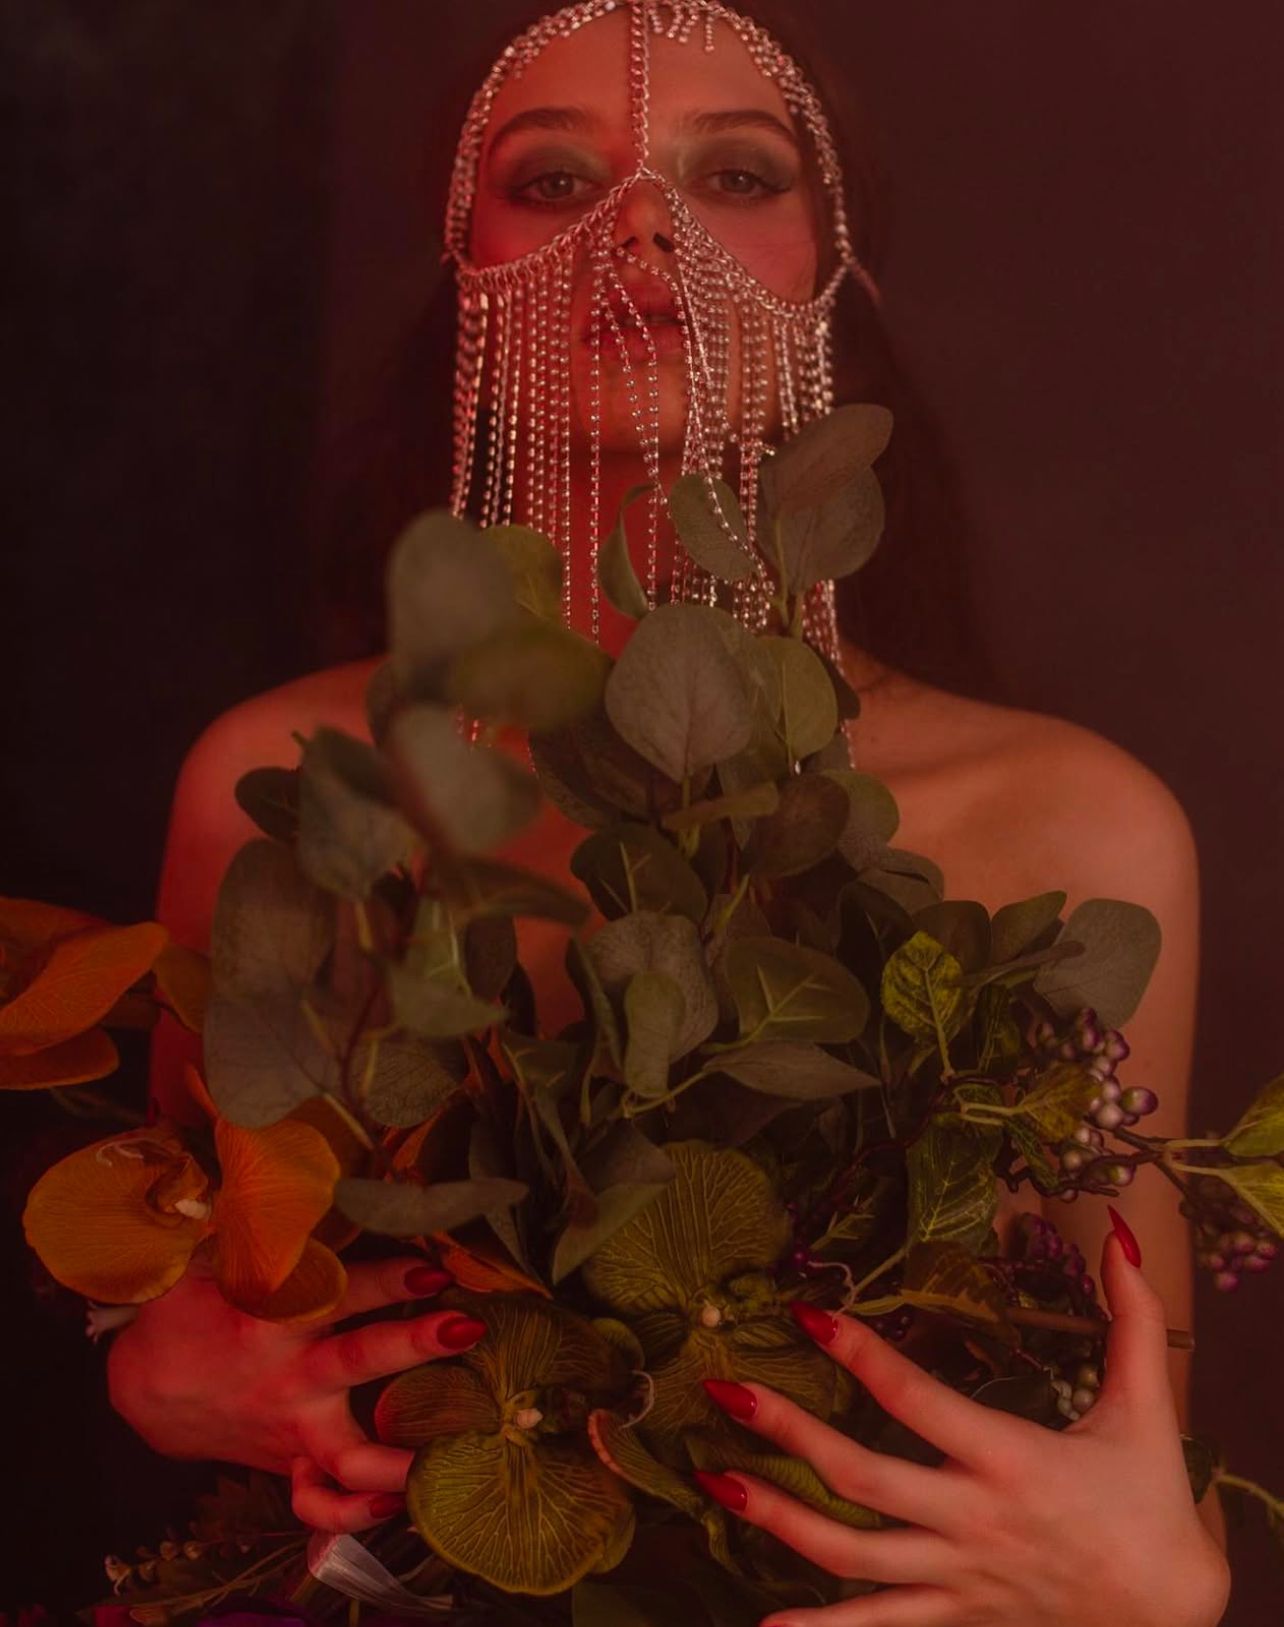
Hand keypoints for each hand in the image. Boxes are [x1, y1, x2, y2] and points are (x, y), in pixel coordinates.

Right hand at [107, 1257, 484, 1533]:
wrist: (149, 1387)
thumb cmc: (193, 1310)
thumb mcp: (213, 1261)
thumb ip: (259, 1228)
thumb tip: (296, 1168)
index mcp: (270, 1319)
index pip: (337, 1291)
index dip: (386, 1278)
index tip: (433, 1269)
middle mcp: (289, 1376)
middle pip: (359, 1360)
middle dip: (413, 1343)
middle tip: (467, 1327)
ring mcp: (293, 1427)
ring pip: (349, 1453)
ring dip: (399, 1456)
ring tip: (453, 1451)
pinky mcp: (290, 1462)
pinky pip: (319, 1502)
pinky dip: (354, 1513)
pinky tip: (398, 1506)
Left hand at [695, 1230, 1230, 1626]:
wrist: (1172, 1615)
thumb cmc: (1151, 1500)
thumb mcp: (1149, 1406)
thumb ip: (1137, 1319)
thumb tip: (1121, 1235)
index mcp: (1012, 1459)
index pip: (918, 1400)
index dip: (862, 1355)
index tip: (808, 1314)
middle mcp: (974, 1521)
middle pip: (865, 1478)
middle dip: (791, 1434)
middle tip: (725, 1391)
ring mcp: (959, 1576)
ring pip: (853, 1556)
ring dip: (779, 1520)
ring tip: (715, 1481)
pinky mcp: (956, 1615)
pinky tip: (764, 1623)